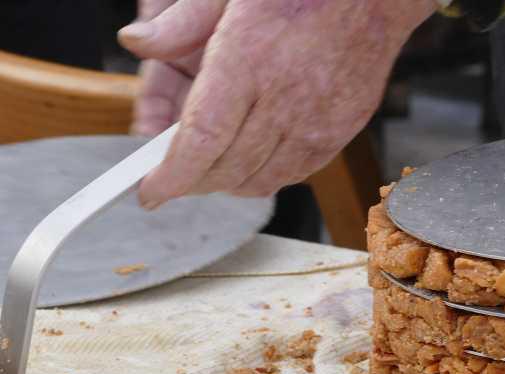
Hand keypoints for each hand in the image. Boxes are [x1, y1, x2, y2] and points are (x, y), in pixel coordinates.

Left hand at [119, 0, 435, 207]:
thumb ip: (180, 22)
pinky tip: (251, 160)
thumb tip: (135, 42)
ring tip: (209, 168)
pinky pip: (296, 174)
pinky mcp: (341, 132)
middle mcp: (285, 100)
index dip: (172, 177)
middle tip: (171, 177)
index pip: (202, 140)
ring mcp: (318, 122)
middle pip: (227, 168)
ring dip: (227, 183)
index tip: (150, 193)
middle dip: (191, 181)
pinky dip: (265, 176)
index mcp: (248, 59)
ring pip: (261, 180)